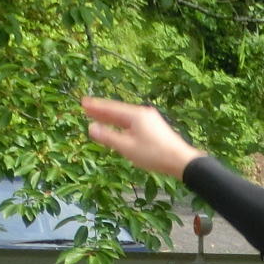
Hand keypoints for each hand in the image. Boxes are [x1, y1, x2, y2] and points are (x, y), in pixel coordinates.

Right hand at [80, 97, 203, 181]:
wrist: (180, 160)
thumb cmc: (153, 154)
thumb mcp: (127, 147)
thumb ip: (108, 137)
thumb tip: (91, 128)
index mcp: (136, 115)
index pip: (111, 108)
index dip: (96, 106)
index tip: (83, 103)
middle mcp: (143, 114)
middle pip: (118, 111)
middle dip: (102, 110)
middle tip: (86, 107)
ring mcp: (150, 120)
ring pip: (125, 117)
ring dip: (110, 118)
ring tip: (97, 117)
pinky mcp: (154, 128)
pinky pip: (132, 123)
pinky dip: (120, 124)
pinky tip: (117, 127)